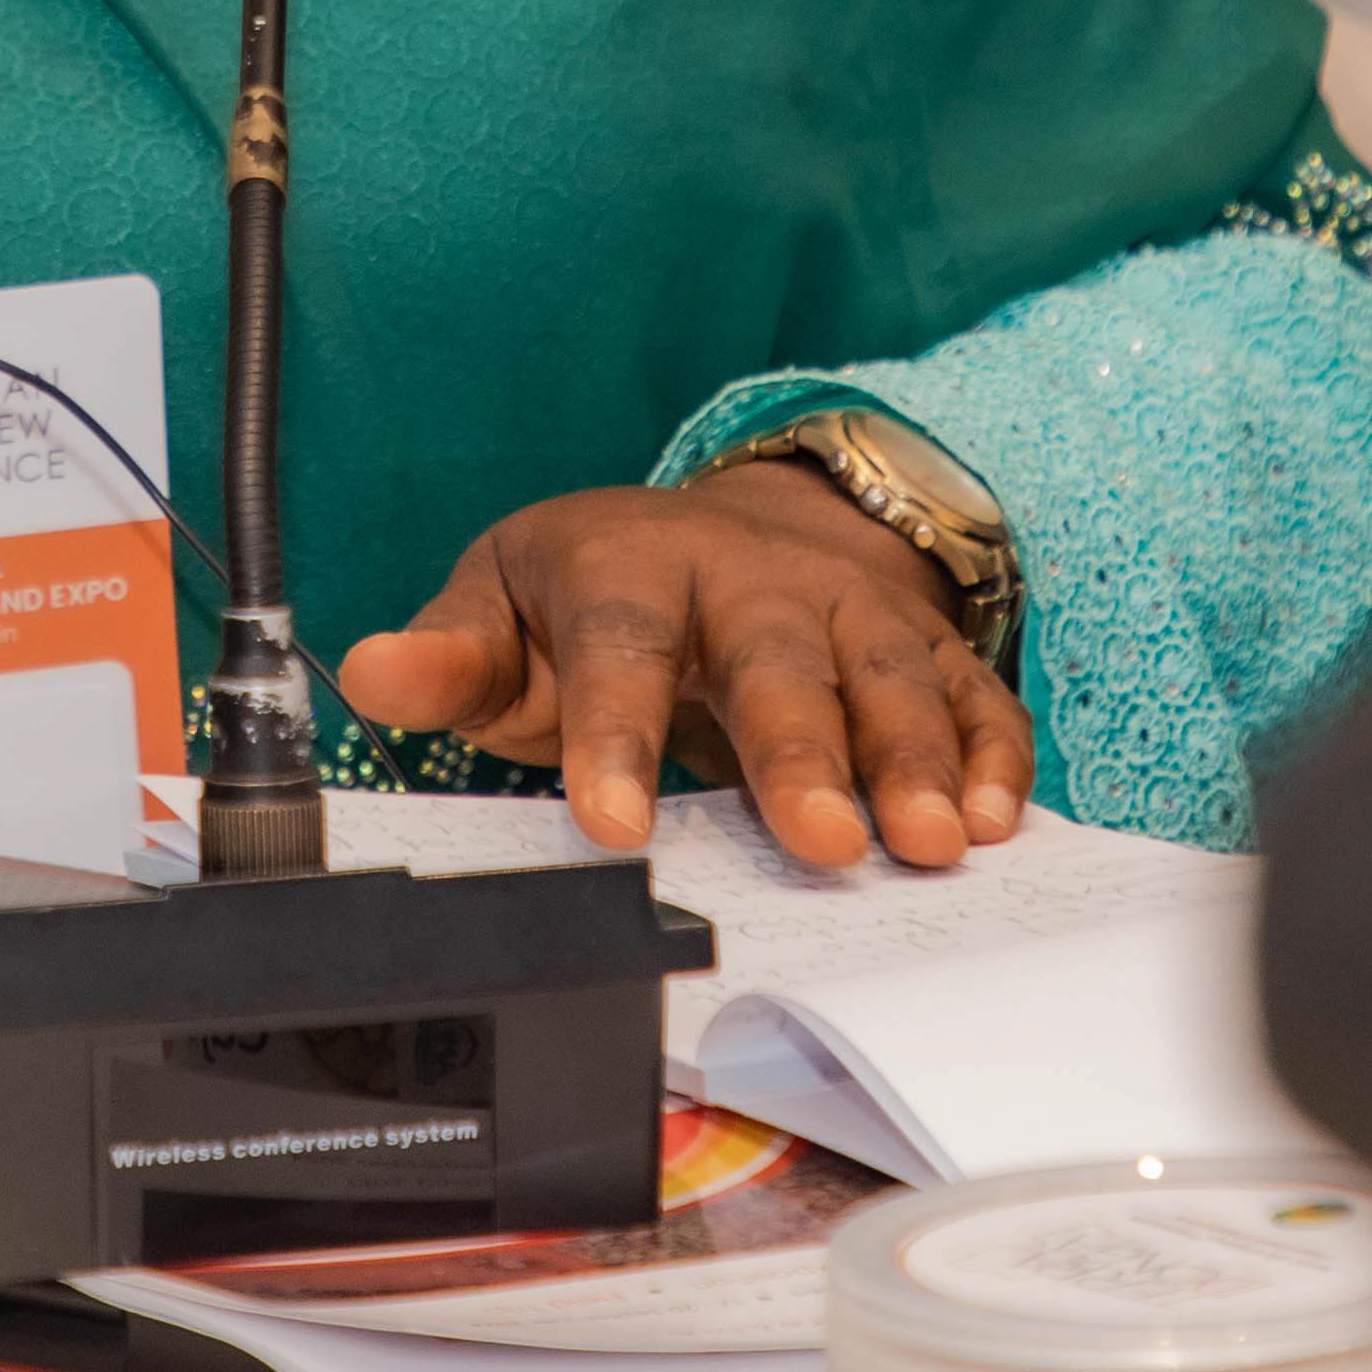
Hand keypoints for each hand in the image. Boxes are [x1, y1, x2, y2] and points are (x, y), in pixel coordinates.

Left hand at [338, 457, 1028, 870]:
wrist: (723, 527)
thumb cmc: (598, 594)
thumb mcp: (505, 607)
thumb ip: (449, 658)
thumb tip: (370, 672)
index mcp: (631, 565)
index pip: (621, 645)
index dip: (615, 734)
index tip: (608, 826)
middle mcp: (752, 575)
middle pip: (779, 659)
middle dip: (804, 750)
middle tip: (821, 842)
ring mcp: (848, 605)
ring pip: (889, 674)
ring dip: (916, 758)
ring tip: (933, 843)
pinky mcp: (920, 642)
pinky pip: (970, 691)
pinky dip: (992, 751)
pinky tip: (1000, 821)